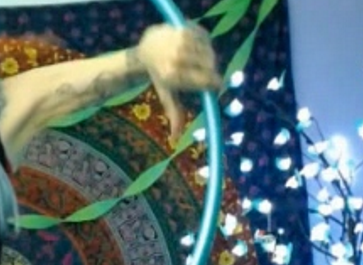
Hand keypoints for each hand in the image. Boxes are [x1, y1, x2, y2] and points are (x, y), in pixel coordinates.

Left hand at [138, 24, 223, 138]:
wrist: (147, 49)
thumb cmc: (160, 76)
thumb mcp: (167, 95)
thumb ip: (175, 115)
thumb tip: (175, 139)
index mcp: (172, 76)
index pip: (207, 82)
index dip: (215, 84)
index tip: (216, 85)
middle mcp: (175, 58)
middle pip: (210, 66)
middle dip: (210, 70)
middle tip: (204, 71)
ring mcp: (179, 41)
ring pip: (209, 51)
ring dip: (208, 57)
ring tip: (197, 60)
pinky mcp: (184, 28)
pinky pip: (205, 38)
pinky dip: (205, 43)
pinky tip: (195, 47)